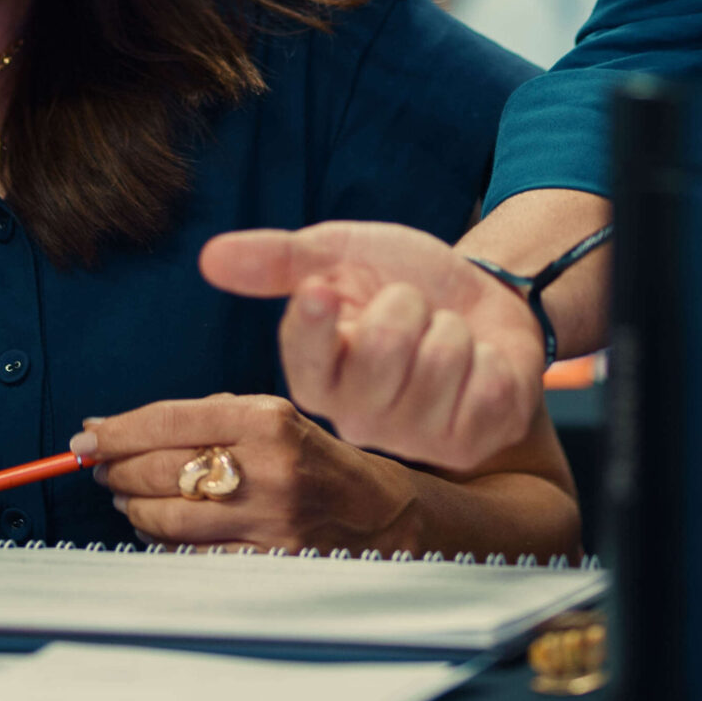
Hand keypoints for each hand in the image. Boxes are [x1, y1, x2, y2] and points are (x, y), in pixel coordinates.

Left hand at [72, 395, 418, 552]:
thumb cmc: (313, 462)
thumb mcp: (272, 419)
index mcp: (267, 420)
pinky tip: (158, 526)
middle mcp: (267, 467)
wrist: (377, 514)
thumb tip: (118, 430)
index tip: (85, 437)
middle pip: (158, 469)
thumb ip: (204, 419)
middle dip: (117, 468)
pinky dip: (158, 539)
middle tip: (103, 467)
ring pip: (163, 516)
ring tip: (127, 495)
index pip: (169, 420)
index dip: (117, 431)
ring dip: (131, 506)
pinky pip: (184, 553)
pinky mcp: (262, 562)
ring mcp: (265, 520)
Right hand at [199, 221, 543, 472]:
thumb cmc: (405, 282)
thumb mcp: (343, 255)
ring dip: (453, 328)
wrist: (482, 301)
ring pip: (442, 356)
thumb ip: (281, 260)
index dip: (315, 324)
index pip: (305, 361)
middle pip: (386, 344)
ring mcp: (415, 439)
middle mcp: (358, 420)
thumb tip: (210, 257)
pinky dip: (492, 357)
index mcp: (319, 377)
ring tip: (446, 336)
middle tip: (413, 310)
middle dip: (409, 303)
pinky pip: (487, 384)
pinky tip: (479, 366)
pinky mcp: (469, 445)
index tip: (322, 290)